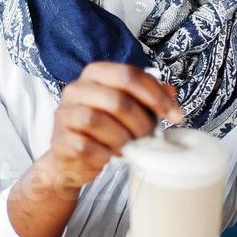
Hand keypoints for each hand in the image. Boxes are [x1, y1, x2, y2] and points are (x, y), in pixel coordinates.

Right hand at [43, 63, 184, 189]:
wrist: (71, 161)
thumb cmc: (104, 131)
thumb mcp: (127, 110)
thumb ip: (147, 98)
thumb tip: (171, 91)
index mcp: (94, 74)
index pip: (129, 75)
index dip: (157, 96)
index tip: (176, 116)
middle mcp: (75, 89)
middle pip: (116, 100)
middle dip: (141, 123)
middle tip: (149, 139)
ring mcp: (64, 114)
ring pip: (97, 121)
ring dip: (122, 139)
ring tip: (130, 148)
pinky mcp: (59, 140)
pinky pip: (86, 146)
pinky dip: (105, 154)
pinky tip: (111, 157)